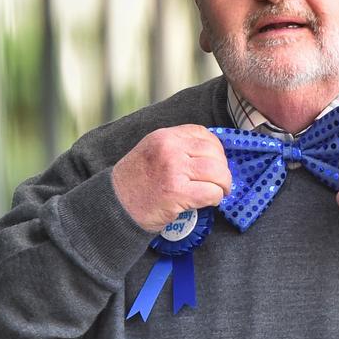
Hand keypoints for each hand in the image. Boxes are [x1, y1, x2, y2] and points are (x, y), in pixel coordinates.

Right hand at [112, 125, 231, 231]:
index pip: (202, 134)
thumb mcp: (152, 152)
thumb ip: (176, 148)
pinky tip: (210, 202)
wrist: (115, 205)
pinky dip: (215, 198)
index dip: (216, 149)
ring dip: (223, 184)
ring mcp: (173, 169)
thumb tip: (210, 154)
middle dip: (223, 169)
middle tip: (221, 182)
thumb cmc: (135, 183)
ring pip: (217, 172)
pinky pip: (211, 192)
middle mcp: (169, 149)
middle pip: (214, 153)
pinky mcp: (177, 192)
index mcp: (164, 136)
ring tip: (219, 192)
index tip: (216, 162)